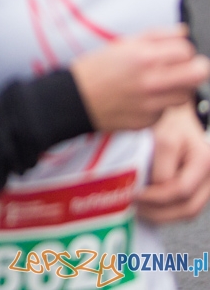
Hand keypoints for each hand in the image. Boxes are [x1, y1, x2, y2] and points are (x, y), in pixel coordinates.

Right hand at [70, 25, 209, 131]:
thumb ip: (156, 36)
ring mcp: (151, 104)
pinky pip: (167, 111)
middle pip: (198, 73)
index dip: (183, 50)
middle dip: (195, 68)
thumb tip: (183, 32)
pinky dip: (161, 104)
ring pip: (186, 94)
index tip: (176, 53)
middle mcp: (150, 82)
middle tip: (185, 67)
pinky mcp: (149, 121)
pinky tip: (144, 98)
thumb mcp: (121, 44)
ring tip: (161, 83)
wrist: (74, 100)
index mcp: (143, 58)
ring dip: (179, 88)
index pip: (186, 50)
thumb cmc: (95, 70)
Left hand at [137, 103, 209, 223]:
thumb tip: (148, 188)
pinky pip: (189, 209)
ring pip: (190, 212)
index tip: (133, 194)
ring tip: (141, 211)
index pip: (179, 188)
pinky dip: (170, 213)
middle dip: (158, 212)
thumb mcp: (162, 136)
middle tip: (135, 208)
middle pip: (188, 207)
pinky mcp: (202, 190)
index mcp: (202, 161)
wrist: (183, 120)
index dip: (155, 196)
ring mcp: (208, 185)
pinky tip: (152, 209)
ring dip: (163, 216)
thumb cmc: (171, 125)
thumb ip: (159, 163)